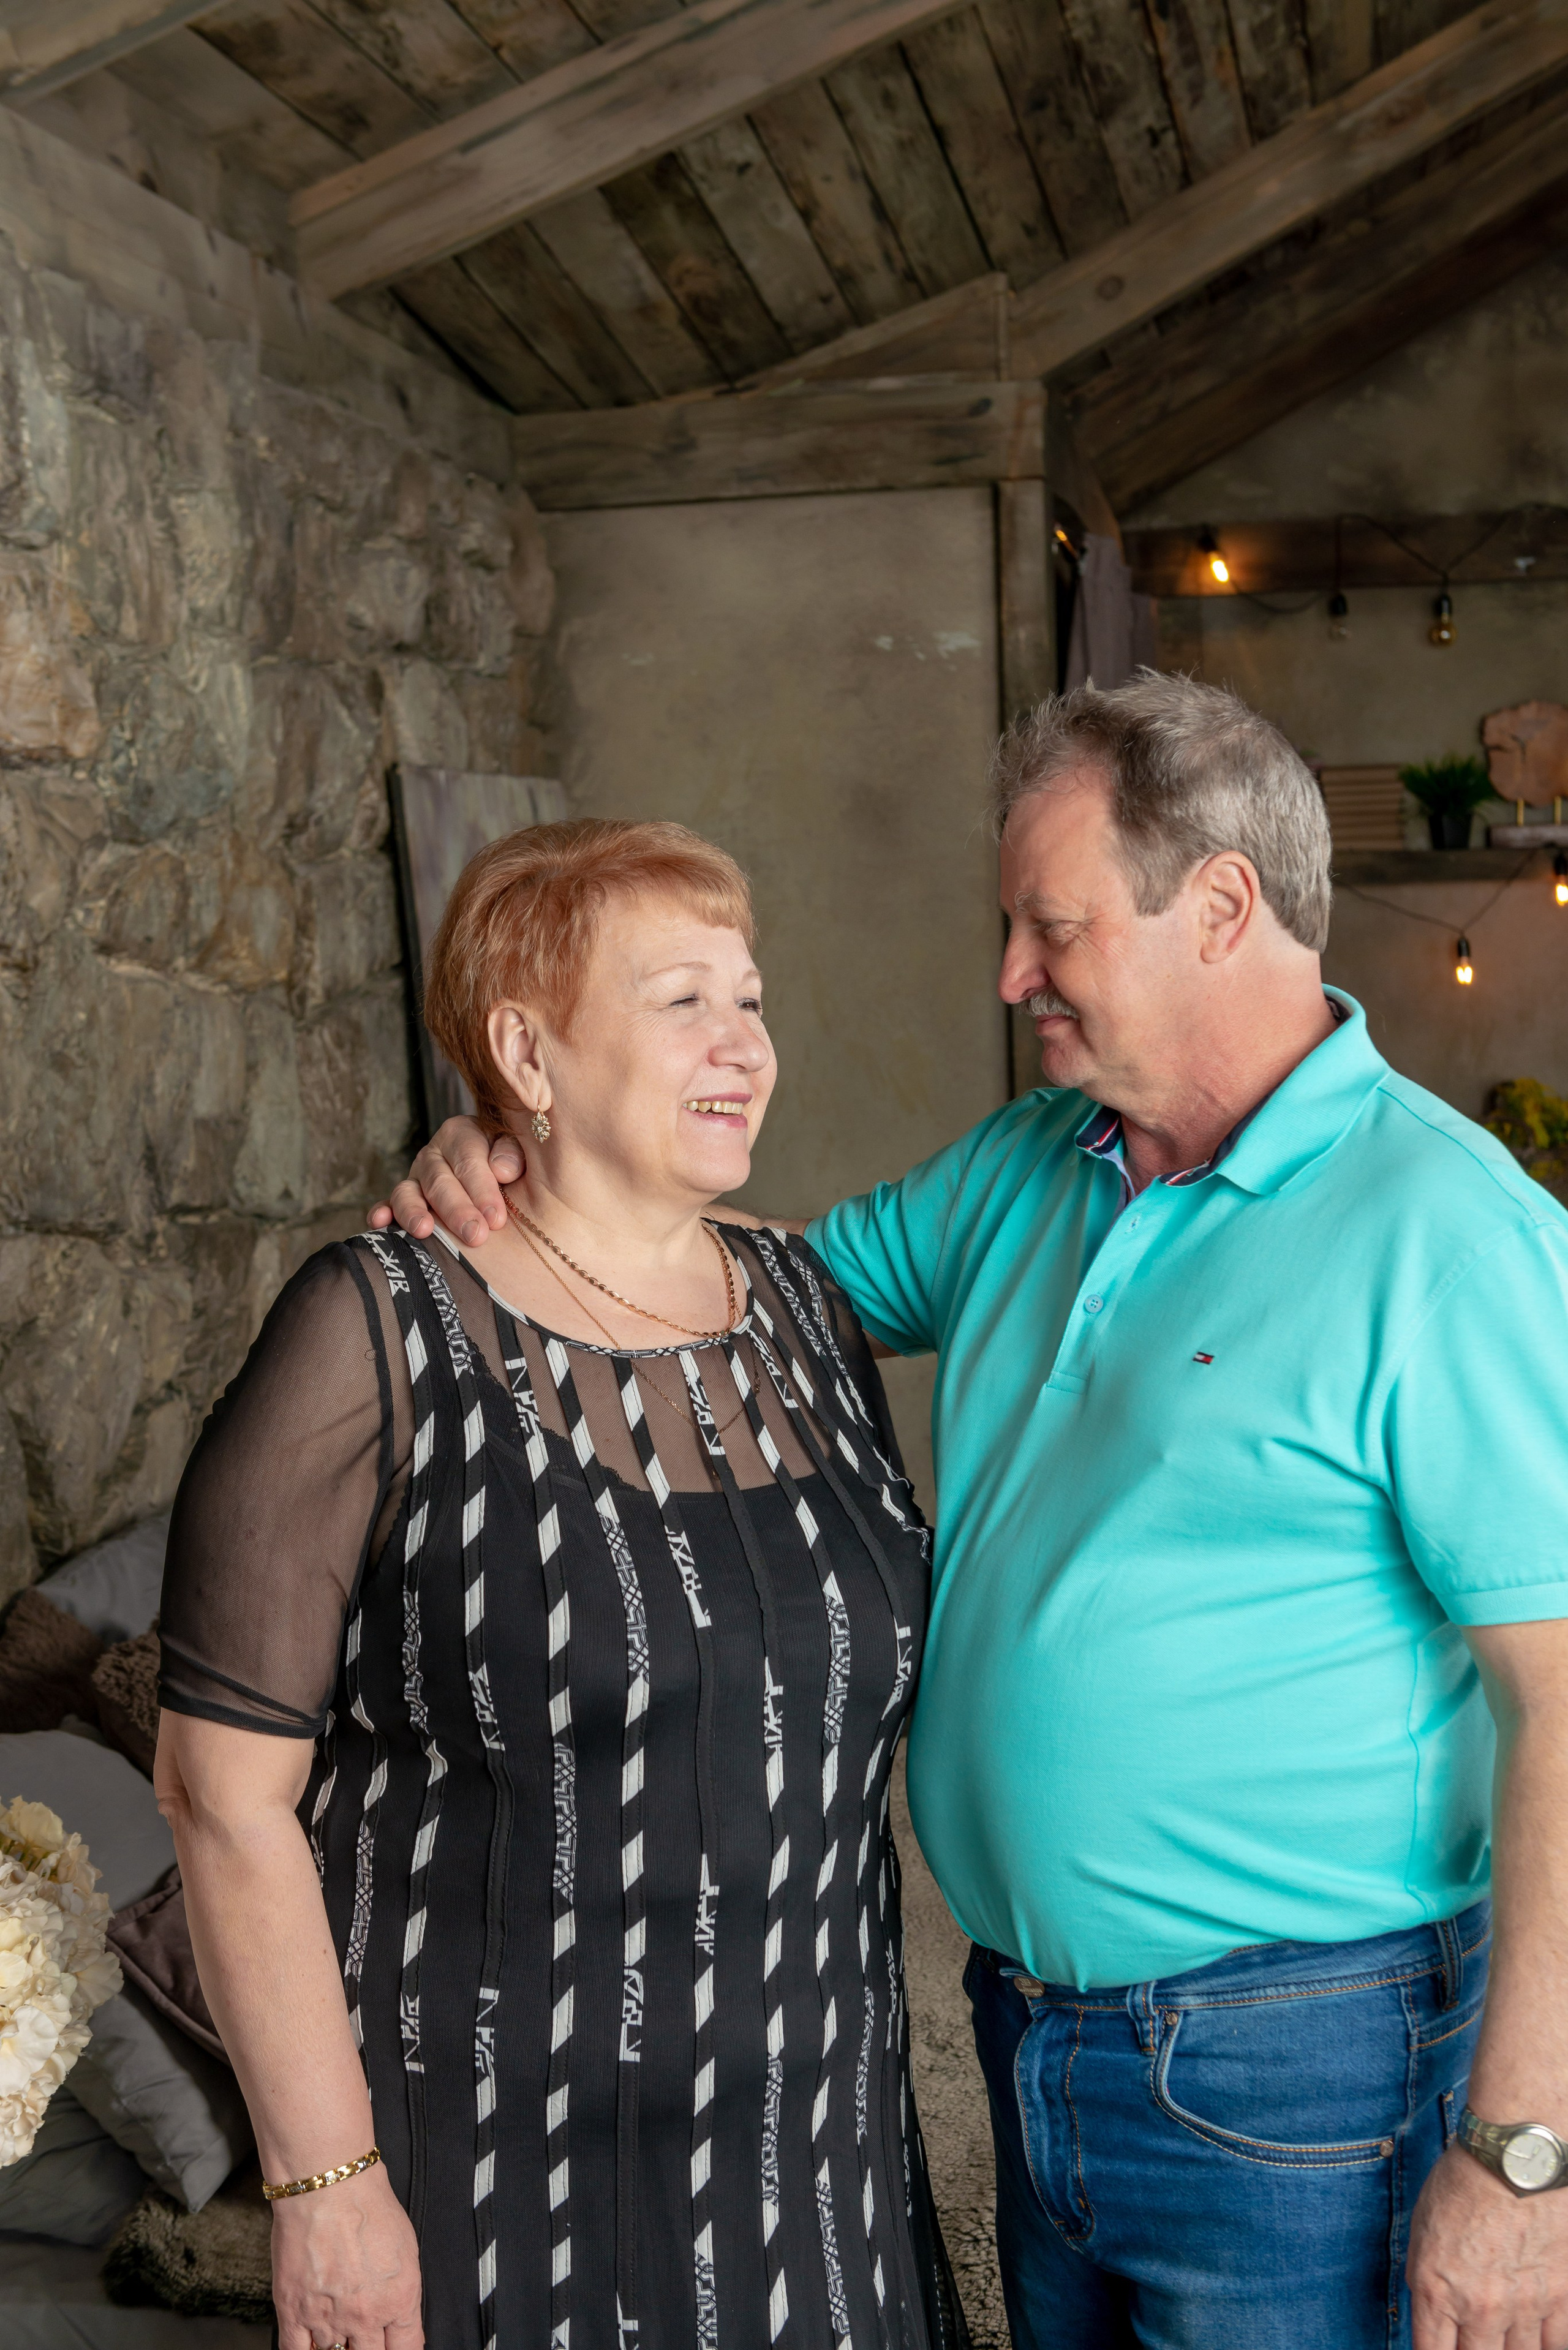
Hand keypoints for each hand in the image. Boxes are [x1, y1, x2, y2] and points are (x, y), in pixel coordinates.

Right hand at [272, 2166, 423, 2349]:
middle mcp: (365, 2316)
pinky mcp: (294, 2313)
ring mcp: (328, 2319)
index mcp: (399, 2300)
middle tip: (364, 2332)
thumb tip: (402, 2321)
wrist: (328, 2186)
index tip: (395, 2345)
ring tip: (339, 2328)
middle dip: (369, 2347)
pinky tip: (312, 2344)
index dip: (402, 2349)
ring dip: (338, 2346)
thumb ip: (404, 2294)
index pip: (408, 2348)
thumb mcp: (406, 2250)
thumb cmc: (367, 2206)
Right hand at [368, 1118, 521, 1247]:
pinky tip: (380, 1223)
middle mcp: (433, 1154)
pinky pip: (388, 1205)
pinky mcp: (403, 1200)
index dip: (482, 1189)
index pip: (469, 1160)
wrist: (503, 1183)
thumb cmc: (515, 1167)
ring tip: (424, 1231)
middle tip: (475, 1235)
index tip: (496, 1218)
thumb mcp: (522, 1151)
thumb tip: (502, 1169)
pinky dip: (382, 1213)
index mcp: (462, 1133)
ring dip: (414, 1212)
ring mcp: (415, 1177)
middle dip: (457, 1210)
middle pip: (440, 1181)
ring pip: (408, 1192)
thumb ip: (513, 1154)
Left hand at [1409, 2140, 1567, 2347]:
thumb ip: (1426, 2278)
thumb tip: (1432, 2311)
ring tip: (1505, 2335)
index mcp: (1436, 2291)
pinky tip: (1537, 2331)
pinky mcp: (1560, 2297)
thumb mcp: (1423, 2229)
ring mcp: (1523, 2307)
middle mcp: (1479, 2309)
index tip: (1443, 2349)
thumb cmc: (1464, 2183)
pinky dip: (1545, 2341)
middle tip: (1477, 2339)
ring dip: (1511, 2348)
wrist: (1516, 2159)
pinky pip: (1555, 2342)